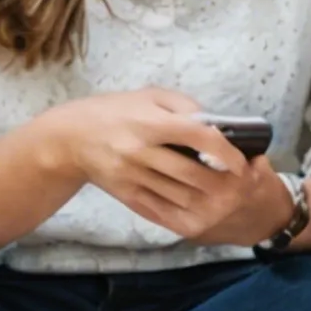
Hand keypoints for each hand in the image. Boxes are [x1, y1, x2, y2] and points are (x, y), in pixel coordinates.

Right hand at [38, 89, 294, 246]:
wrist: (69, 138)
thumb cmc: (114, 111)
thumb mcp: (149, 95)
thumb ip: (184, 106)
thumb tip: (216, 126)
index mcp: (150, 122)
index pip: (199, 137)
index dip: (226, 152)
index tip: (241, 162)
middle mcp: (140, 150)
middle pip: (192, 173)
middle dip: (223, 183)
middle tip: (240, 186)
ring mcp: (132, 176)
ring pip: (180, 197)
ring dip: (207, 202)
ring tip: (224, 200)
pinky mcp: (125, 194)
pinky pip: (160, 212)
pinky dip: (184, 215)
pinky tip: (200, 213)